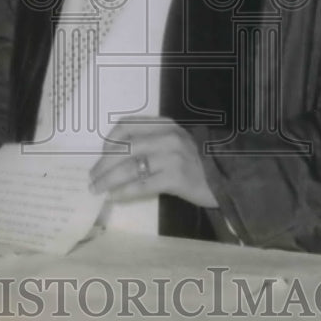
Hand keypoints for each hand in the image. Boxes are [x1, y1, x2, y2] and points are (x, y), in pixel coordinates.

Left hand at [89, 115, 217, 207]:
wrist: (228, 179)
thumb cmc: (196, 162)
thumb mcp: (174, 142)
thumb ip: (150, 142)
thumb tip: (113, 158)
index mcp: (164, 123)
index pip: (126, 125)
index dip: (109, 141)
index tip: (101, 156)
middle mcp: (167, 135)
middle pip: (124, 148)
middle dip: (103, 165)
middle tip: (93, 179)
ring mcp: (173, 156)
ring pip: (130, 167)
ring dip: (109, 180)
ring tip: (98, 190)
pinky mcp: (177, 177)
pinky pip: (142, 184)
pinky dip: (124, 192)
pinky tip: (115, 197)